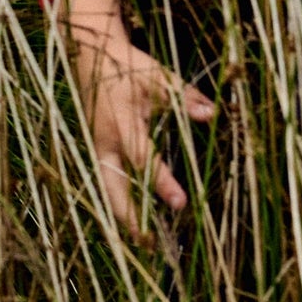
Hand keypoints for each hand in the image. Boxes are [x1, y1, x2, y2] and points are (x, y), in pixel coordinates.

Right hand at [67, 0, 213, 237]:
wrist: (90, 56)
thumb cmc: (127, 67)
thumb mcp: (157, 76)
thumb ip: (184, 97)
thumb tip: (211, 115)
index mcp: (121, 121)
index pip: (141, 158)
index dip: (160, 182)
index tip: (180, 203)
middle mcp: (104, 141)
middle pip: (112, 188)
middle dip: (130, 217)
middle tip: (151, 243)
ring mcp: (97, 148)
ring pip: (106, 190)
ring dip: (124, 217)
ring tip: (146, 244)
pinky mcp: (97, 151)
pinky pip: (107, 183)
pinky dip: (119, 204)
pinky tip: (136, 224)